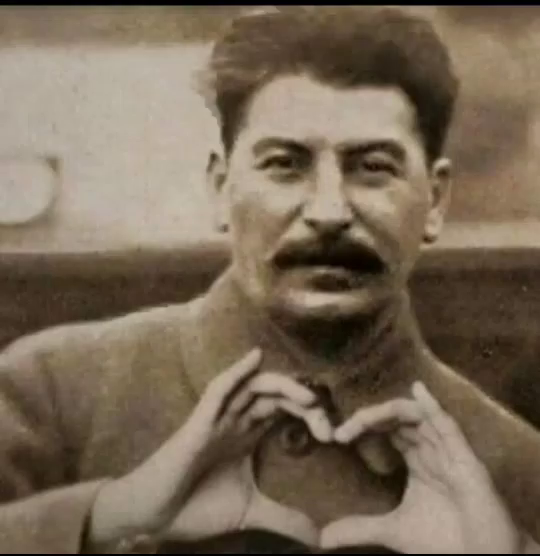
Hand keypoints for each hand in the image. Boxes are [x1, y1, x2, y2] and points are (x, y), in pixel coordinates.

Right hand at [88, 348, 331, 550]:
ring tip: (308, 395)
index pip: (285, 411)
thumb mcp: (250, 512)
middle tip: (326, 420)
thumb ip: (284, 518)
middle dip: (303, 401)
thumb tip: (320, 537)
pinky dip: (237, 372)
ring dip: (281, 386)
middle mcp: (236, 421)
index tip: (332, 435)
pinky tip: (255, 358)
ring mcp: (218, 419)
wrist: (156, 517)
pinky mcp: (199, 423)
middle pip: (275, 396)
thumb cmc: (196, 508)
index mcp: (248, 436)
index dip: (310, 414)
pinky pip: (219, 390)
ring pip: (253, 388)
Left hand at [321, 383, 522, 553]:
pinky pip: (448, 426)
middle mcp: (431, 450)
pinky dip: (433, 407)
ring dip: (388, 413)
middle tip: (342, 430)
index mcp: (416, 460)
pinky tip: (418, 391)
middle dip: (369, 419)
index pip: (387, 430)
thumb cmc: (445, 541)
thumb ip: (360, 528)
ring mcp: (448, 451)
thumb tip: (322, 538)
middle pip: (397, 419)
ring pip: (417, 417)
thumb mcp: (393, 530)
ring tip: (362, 418)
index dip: (363, 426)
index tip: (337, 437)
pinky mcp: (466, 460)